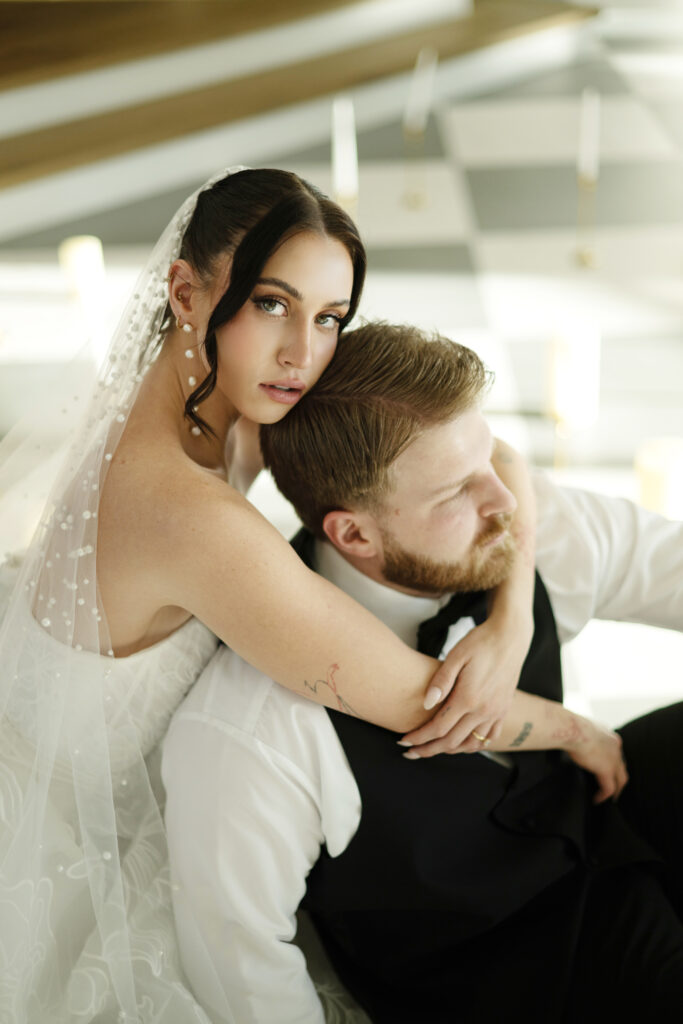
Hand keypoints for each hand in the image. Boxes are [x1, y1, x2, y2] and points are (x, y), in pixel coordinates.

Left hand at [399, 612, 530, 757]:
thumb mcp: (455, 655)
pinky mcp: (503, 710)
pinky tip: (461, 743)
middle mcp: (483, 710)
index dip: (419, 738)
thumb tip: (425, 704)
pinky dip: (473, 745)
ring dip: (449, 750)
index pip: (438, 728)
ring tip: (432, 748)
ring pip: (470, 744)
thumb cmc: (480, 642)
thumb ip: (440, 681)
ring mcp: (496, 712)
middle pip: (451, 741)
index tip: (403, 742)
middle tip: (411, 752)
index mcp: (468, 698)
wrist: (510, 637)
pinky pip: (489, 738)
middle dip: (428, 749)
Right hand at [563, 718, 628, 803]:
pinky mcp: (607, 770)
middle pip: (622, 767)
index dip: (613, 762)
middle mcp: (616, 748)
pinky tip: (596, 800)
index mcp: (611, 738)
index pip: (616, 753)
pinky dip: (603, 796)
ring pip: (621, 780)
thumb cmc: (573, 726)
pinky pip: (609, 788)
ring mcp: (613, 760)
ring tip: (611, 798)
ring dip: (616, 789)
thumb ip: (585, 735)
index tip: (605, 768)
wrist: (574, 729)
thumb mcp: (584, 729)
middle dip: (619, 777)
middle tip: (615, 787)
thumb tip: (575, 738)